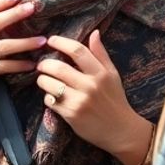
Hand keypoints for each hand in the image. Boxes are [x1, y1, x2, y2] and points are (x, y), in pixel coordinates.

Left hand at [36, 31, 151, 164]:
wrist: (122, 131)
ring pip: (49, 83)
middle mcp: (90, 86)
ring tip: (45, 80)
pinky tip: (54, 97)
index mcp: (101, 74)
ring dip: (42, 80)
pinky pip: (49, 100)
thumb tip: (94, 32)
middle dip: (45, 63)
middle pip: (57, 66)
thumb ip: (101, 54)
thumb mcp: (112, 75)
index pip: (78, 51)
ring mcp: (79, 101)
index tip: (51, 40)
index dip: (61, 42)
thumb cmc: (115, 100)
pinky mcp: (70, 114)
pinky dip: (48, 97)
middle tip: (43, 64)